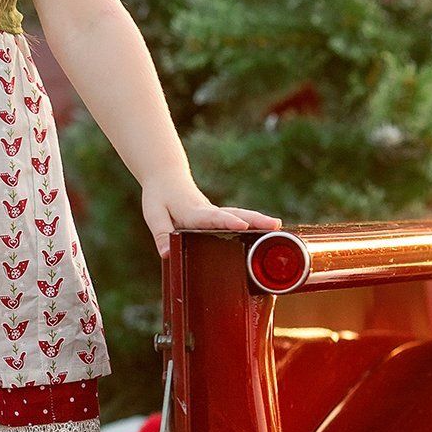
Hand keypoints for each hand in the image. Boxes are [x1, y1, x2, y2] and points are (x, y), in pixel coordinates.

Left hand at [141, 177, 282, 258]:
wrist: (167, 177)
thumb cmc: (159, 197)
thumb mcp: (154, 215)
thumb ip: (161, 234)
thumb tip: (167, 254)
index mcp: (192, 212)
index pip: (212, 217)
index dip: (227, 221)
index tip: (242, 225)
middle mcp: (208, 211)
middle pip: (234, 215)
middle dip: (255, 220)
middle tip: (274, 225)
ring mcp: (215, 212)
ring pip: (240, 214)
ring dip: (259, 220)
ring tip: (278, 227)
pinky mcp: (218, 215)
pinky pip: (237, 218)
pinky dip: (254, 222)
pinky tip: (269, 230)